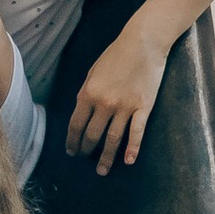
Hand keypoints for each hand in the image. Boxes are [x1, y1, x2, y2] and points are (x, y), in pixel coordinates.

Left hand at [63, 24, 168, 171]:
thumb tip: (82, 113)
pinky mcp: (143, 107)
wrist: (143, 43)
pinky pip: (136, 133)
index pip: (76, 125)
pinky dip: (132, 149)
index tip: (71, 151)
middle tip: (85, 159)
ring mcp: (125, 107)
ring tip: (102, 170)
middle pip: (92, 135)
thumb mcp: (93, 72)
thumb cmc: (116, 54)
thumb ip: (87, 93)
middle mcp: (105, 104)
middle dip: (86, 150)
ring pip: (113, 139)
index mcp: (88, 94)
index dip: (72, 141)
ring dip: (106, 157)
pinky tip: (128, 161)